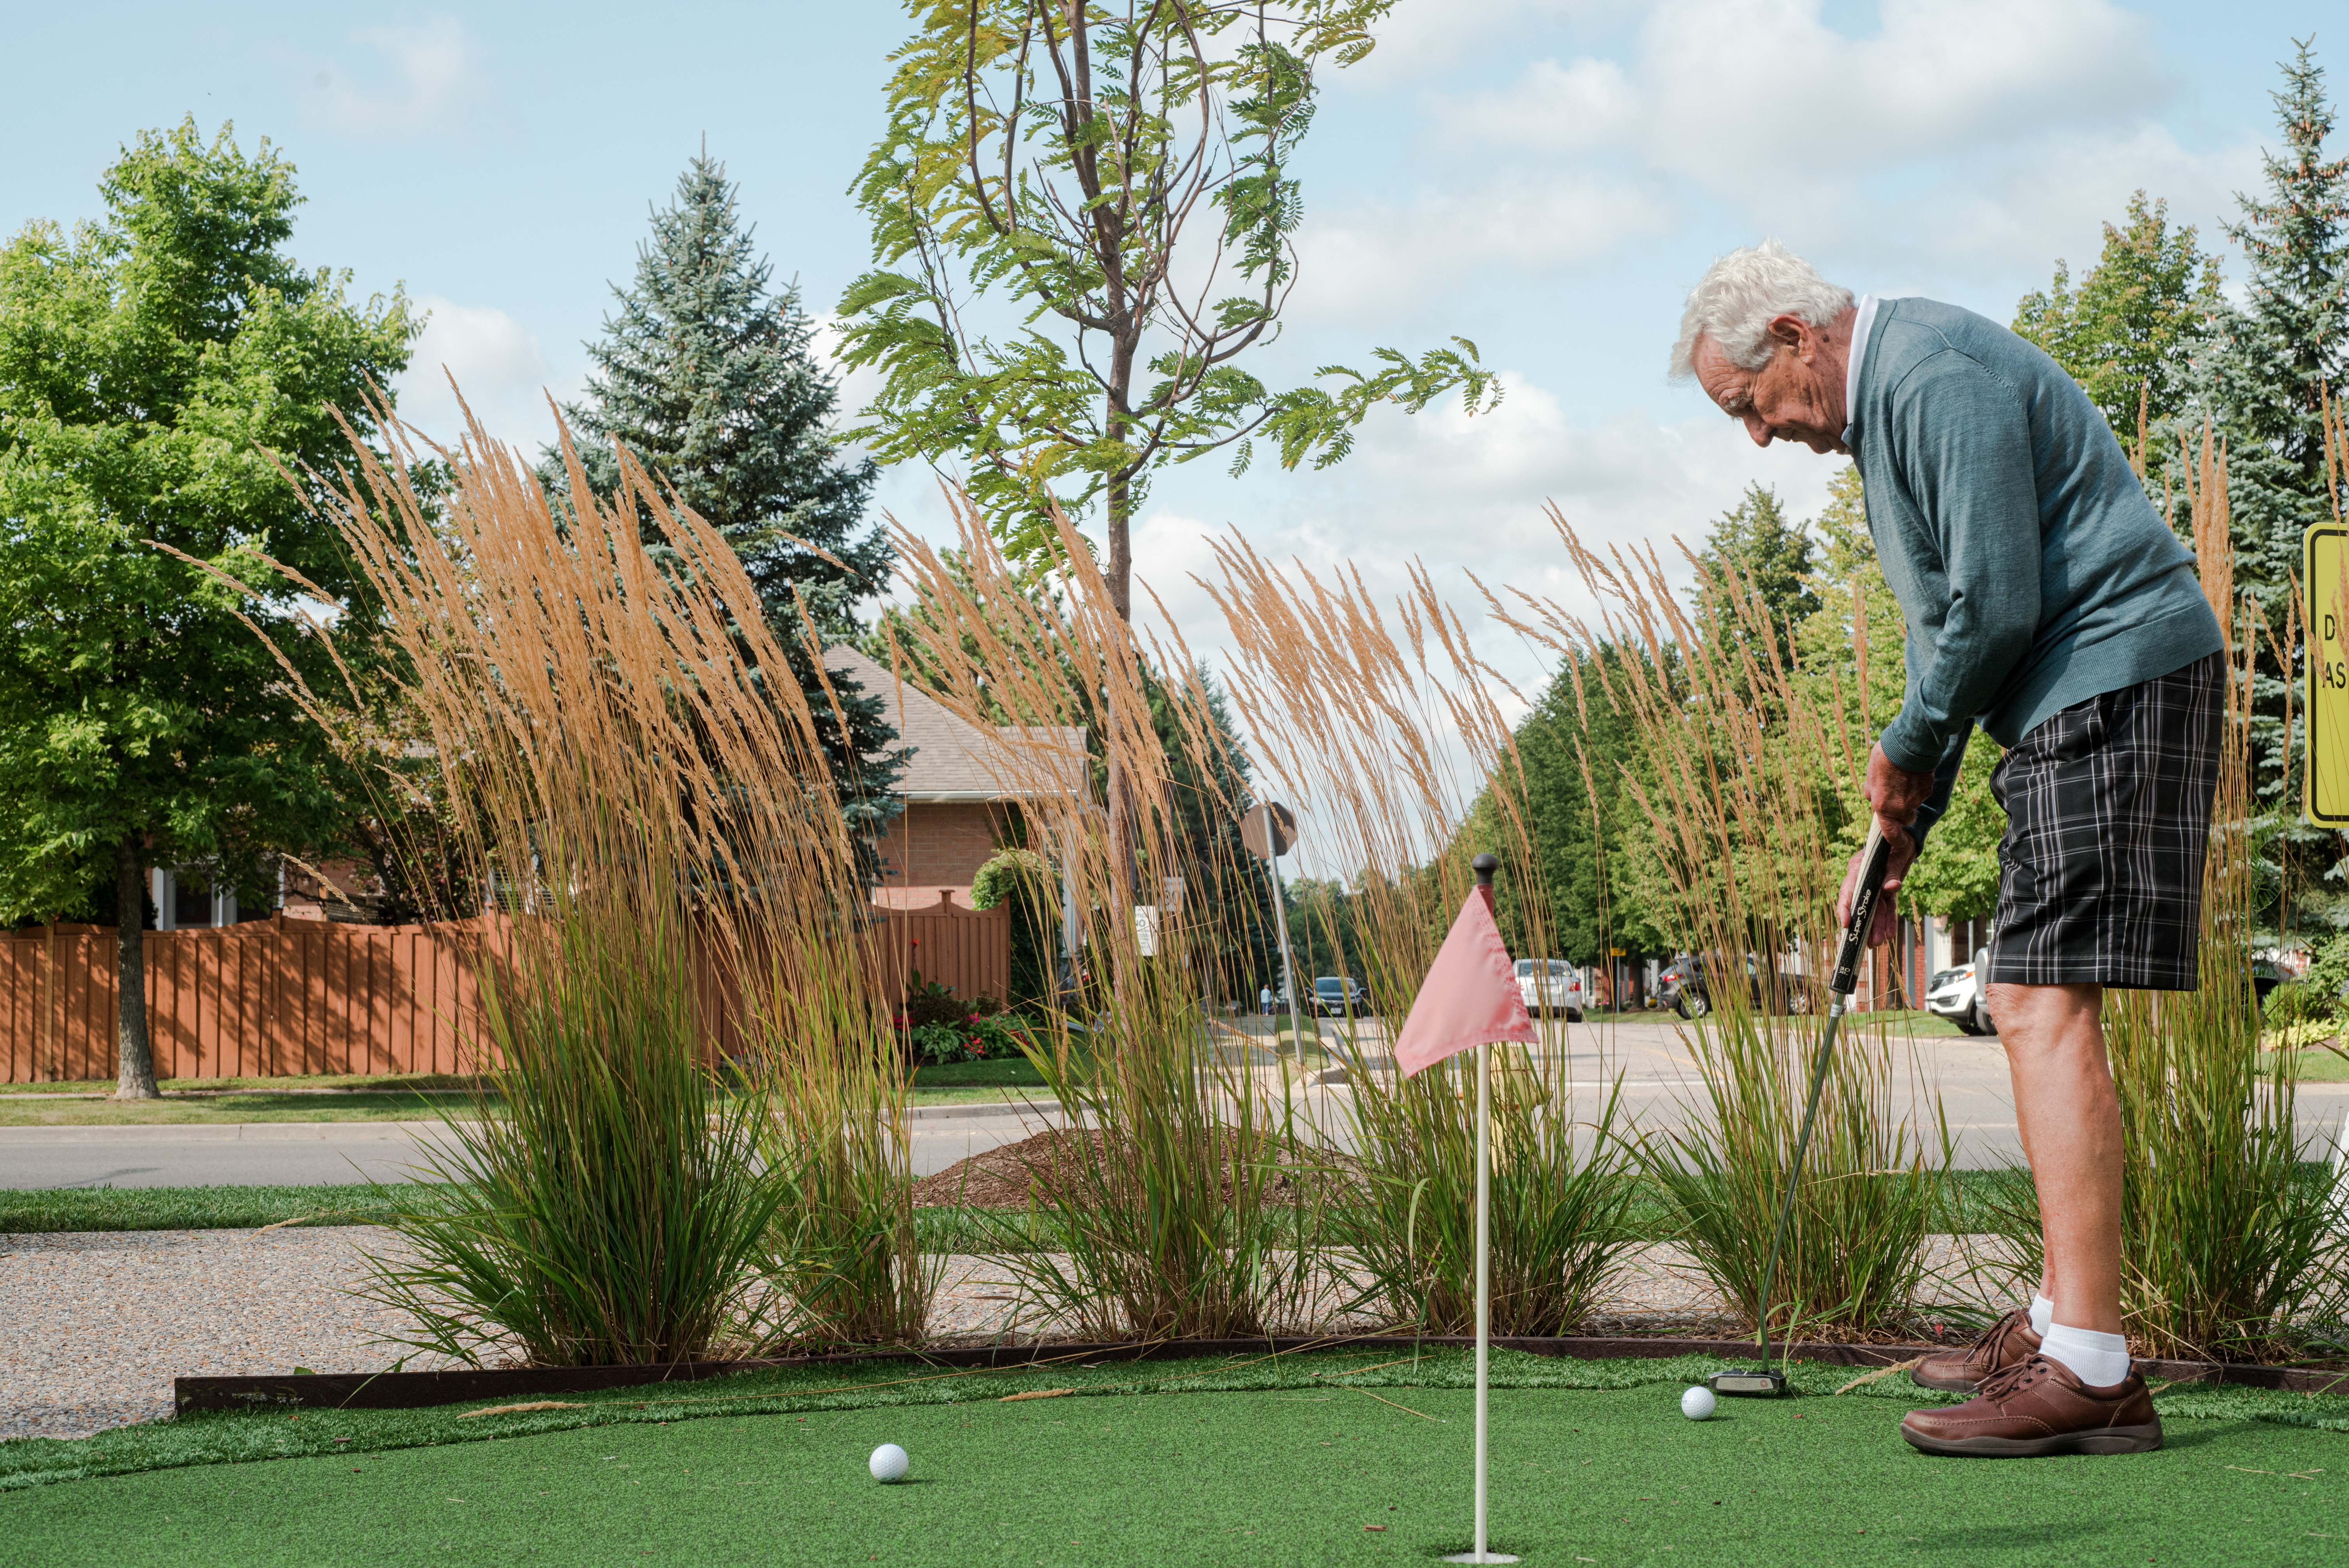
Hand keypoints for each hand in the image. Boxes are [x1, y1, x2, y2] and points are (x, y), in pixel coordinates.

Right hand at [1835, 826, 1916, 947]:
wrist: (1907, 837)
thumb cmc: (1897, 841)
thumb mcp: (1895, 854)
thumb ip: (1892, 872)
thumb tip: (1893, 888)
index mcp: (1858, 868)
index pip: (1847, 891)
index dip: (1845, 908)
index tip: (1846, 924)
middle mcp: (1864, 879)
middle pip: (1861, 905)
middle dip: (1864, 924)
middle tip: (1867, 942)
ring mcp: (1875, 886)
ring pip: (1874, 910)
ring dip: (1876, 926)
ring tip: (1879, 943)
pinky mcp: (1886, 890)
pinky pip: (1887, 908)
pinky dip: (1889, 920)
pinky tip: (1890, 933)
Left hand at [1864, 742, 1935, 835]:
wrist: (1907, 746)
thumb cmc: (1884, 760)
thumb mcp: (1870, 778)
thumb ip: (1872, 793)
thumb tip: (1872, 799)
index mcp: (1883, 807)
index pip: (1890, 833)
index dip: (1895, 840)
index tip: (1899, 842)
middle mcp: (1901, 807)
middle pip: (1906, 818)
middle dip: (1904, 812)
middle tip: (1899, 796)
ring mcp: (1916, 800)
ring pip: (1915, 805)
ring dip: (1910, 797)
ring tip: (1905, 779)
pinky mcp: (1928, 790)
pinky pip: (1923, 794)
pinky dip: (1919, 787)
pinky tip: (1914, 774)